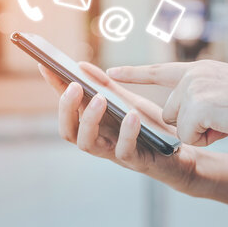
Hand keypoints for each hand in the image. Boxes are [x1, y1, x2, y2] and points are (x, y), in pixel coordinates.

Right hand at [39, 62, 198, 192]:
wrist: (182, 153)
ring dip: (89, 120)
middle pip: (68, 130)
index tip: (45, 65)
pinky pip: (124, 151)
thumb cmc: (151, 128)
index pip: (68, 107)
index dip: (54, 88)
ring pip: (87, 144)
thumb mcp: (129, 102)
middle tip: (74, 86)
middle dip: (66, 108)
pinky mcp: (137, 161)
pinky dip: (126, 132)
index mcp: (95, 125)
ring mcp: (115, 152)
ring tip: (99, 99)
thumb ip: (107, 87)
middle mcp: (100, 140)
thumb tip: (81, 66)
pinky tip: (131, 115)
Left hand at [107, 60, 227, 145]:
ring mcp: (193, 88)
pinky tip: (226, 125)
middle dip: (192, 123)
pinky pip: (189, 135)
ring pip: (179, 125)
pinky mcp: (197, 104)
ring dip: (201, 131)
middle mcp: (192, 74)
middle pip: (171, 112)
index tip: (108, 71)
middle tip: (222, 117)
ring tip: (227, 119)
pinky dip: (208, 138)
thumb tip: (184, 119)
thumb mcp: (225, 93)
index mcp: (199, 70)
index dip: (133, 73)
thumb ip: (201, 98)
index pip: (159, 71)